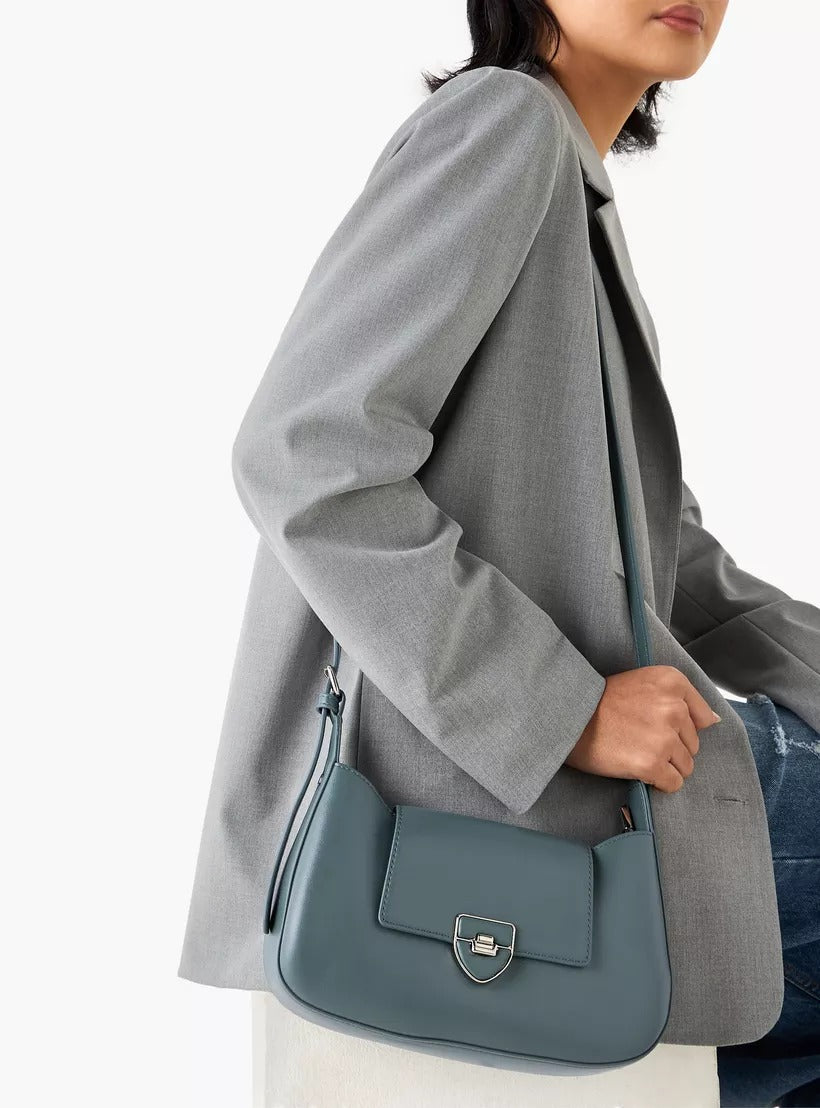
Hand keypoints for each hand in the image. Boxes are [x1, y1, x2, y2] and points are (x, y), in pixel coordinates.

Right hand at [565, 665, 720, 792]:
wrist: (568, 717)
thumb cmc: (601, 701)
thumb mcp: (644, 682)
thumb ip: (679, 697)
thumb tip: (713, 721)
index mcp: (672, 682)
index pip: (702, 717)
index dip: (679, 726)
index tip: (656, 725)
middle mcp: (674, 707)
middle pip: (693, 744)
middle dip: (671, 746)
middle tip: (639, 738)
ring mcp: (664, 737)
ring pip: (685, 766)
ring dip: (665, 765)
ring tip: (636, 753)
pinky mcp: (652, 764)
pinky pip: (673, 783)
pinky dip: (658, 782)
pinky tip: (638, 770)